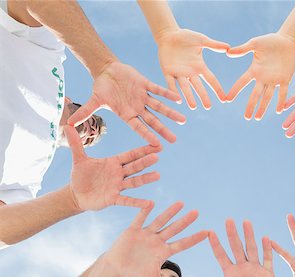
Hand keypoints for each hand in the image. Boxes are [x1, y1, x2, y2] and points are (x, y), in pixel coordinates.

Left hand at [65, 125, 160, 210]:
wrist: (76, 194)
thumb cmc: (81, 176)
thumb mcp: (79, 159)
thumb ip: (76, 143)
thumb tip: (68, 125)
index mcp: (113, 162)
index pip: (130, 155)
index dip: (142, 150)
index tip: (155, 144)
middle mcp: (119, 174)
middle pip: (134, 166)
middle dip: (145, 162)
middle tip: (157, 156)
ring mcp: (118, 186)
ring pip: (134, 182)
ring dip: (145, 179)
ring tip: (157, 175)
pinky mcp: (114, 198)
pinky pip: (127, 200)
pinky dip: (138, 202)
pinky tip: (149, 204)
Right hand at [67, 61, 185, 143]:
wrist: (106, 70)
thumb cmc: (101, 88)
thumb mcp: (94, 101)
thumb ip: (85, 113)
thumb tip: (69, 125)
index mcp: (127, 114)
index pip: (139, 127)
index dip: (148, 136)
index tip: (157, 146)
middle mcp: (137, 108)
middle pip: (152, 121)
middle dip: (163, 130)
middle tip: (174, 140)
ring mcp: (143, 97)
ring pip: (159, 106)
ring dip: (170, 113)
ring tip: (183, 120)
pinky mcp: (145, 84)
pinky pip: (158, 89)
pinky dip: (167, 93)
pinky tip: (178, 99)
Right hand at [105, 202, 207, 276]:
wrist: (117, 267)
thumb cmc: (136, 273)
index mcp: (163, 251)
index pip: (183, 244)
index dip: (194, 238)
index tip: (208, 232)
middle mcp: (157, 240)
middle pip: (174, 229)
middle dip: (185, 221)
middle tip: (197, 212)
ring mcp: (146, 234)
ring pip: (160, 221)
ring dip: (170, 212)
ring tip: (181, 203)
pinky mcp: (133, 230)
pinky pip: (140, 219)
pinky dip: (144, 212)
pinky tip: (151, 203)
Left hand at [157, 28, 228, 109]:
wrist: (168, 34)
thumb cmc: (185, 37)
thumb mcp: (201, 40)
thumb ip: (214, 45)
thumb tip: (228, 48)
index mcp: (199, 66)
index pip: (211, 79)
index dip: (217, 89)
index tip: (224, 99)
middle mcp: (190, 73)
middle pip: (198, 86)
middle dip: (203, 96)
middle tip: (208, 107)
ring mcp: (179, 73)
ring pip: (185, 87)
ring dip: (189, 97)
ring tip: (193, 107)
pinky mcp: (167, 71)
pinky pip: (170, 82)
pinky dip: (173, 90)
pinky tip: (177, 99)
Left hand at [188, 220, 275, 276]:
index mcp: (230, 272)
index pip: (221, 255)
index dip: (216, 244)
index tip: (209, 232)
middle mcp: (242, 266)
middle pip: (236, 247)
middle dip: (232, 234)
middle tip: (228, 220)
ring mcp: (254, 268)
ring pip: (251, 249)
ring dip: (249, 236)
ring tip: (246, 222)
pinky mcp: (267, 273)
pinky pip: (267, 259)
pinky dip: (267, 250)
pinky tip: (266, 238)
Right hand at [226, 33, 294, 119]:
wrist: (287, 40)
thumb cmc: (270, 41)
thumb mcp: (255, 44)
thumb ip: (243, 49)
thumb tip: (228, 52)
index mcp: (254, 70)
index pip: (242, 82)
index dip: (235, 90)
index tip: (227, 100)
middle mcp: (263, 78)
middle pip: (255, 94)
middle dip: (251, 106)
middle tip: (247, 117)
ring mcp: (274, 80)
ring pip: (267, 96)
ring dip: (263, 107)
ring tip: (257, 118)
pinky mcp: (285, 79)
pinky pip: (282, 92)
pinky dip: (280, 101)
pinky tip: (278, 111)